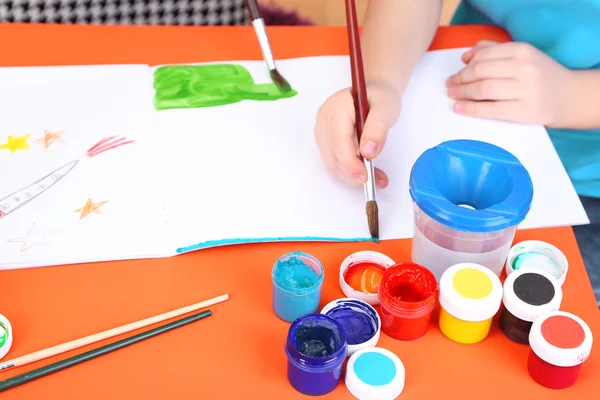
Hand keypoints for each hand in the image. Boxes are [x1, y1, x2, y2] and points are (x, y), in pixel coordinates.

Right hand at [314, 83, 401, 188]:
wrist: (374, 93)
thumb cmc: (380, 97)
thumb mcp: (386, 108)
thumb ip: (378, 128)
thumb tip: (369, 152)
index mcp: (336, 107)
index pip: (338, 141)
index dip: (350, 162)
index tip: (365, 176)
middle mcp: (324, 120)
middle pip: (333, 155)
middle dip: (353, 173)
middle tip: (378, 181)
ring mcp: (322, 131)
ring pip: (332, 163)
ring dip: (353, 176)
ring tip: (378, 179)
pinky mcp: (326, 141)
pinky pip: (335, 162)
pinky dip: (351, 172)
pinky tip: (368, 173)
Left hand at [446, 40, 573, 126]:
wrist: (570, 97)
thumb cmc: (541, 76)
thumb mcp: (524, 56)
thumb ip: (496, 51)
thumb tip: (467, 55)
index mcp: (522, 51)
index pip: (484, 56)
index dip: (466, 65)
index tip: (457, 71)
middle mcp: (524, 68)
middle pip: (480, 72)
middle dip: (460, 79)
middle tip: (449, 84)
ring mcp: (525, 90)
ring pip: (483, 89)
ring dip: (462, 92)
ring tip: (452, 95)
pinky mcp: (524, 111)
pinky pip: (491, 109)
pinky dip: (471, 109)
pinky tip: (459, 108)